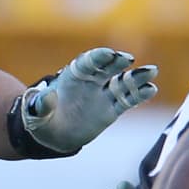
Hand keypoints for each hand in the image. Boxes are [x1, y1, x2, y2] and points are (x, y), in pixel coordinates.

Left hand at [12, 48, 156, 156]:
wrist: (53, 134)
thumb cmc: (41, 118)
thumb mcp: (35, 113)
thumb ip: (40, 105)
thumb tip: (48, 98)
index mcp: (73, 76)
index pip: (87, 63)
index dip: (97, 58)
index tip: (108, 54)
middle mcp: (91, 81)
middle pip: (108, 68)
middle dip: (117, 62)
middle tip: (127, 59)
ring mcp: (104, 94)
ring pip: (124, 82)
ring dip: (137, 76)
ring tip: (152, 71)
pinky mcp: (112, 108)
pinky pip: (128, 99)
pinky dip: (139, 94)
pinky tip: (151, 89)